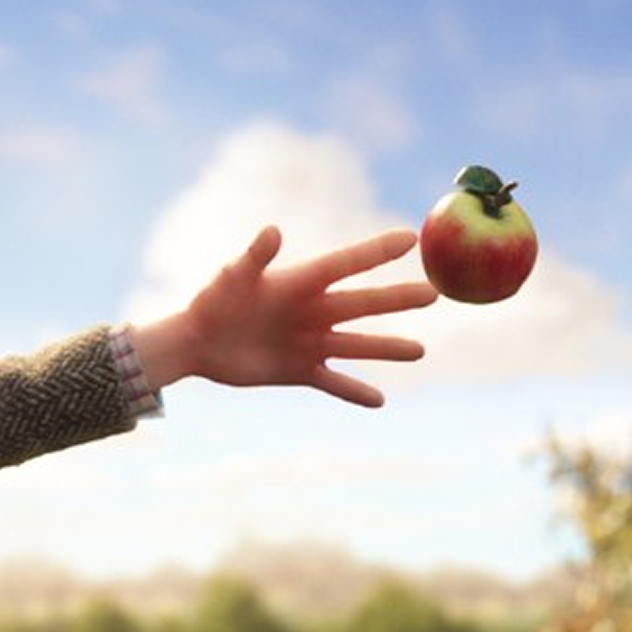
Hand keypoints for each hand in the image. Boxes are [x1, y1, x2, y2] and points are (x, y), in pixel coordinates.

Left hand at [131, 225, 438, 407]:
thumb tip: (273, 230)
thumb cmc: (213, 301)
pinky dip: (354, 391)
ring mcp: (311, 342)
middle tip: (433, 294)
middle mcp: (315, 311)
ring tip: (420, 351)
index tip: (410, 238)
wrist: (197, 343)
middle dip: (397, 300)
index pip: (347, 264)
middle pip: (363, 304)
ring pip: (357, 344)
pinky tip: (380, 401)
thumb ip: (254, 257)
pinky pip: (334, 382)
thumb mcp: (232, 277)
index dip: (377, 251)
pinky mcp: (301, 371)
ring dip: (387, 348)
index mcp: (302, 283)